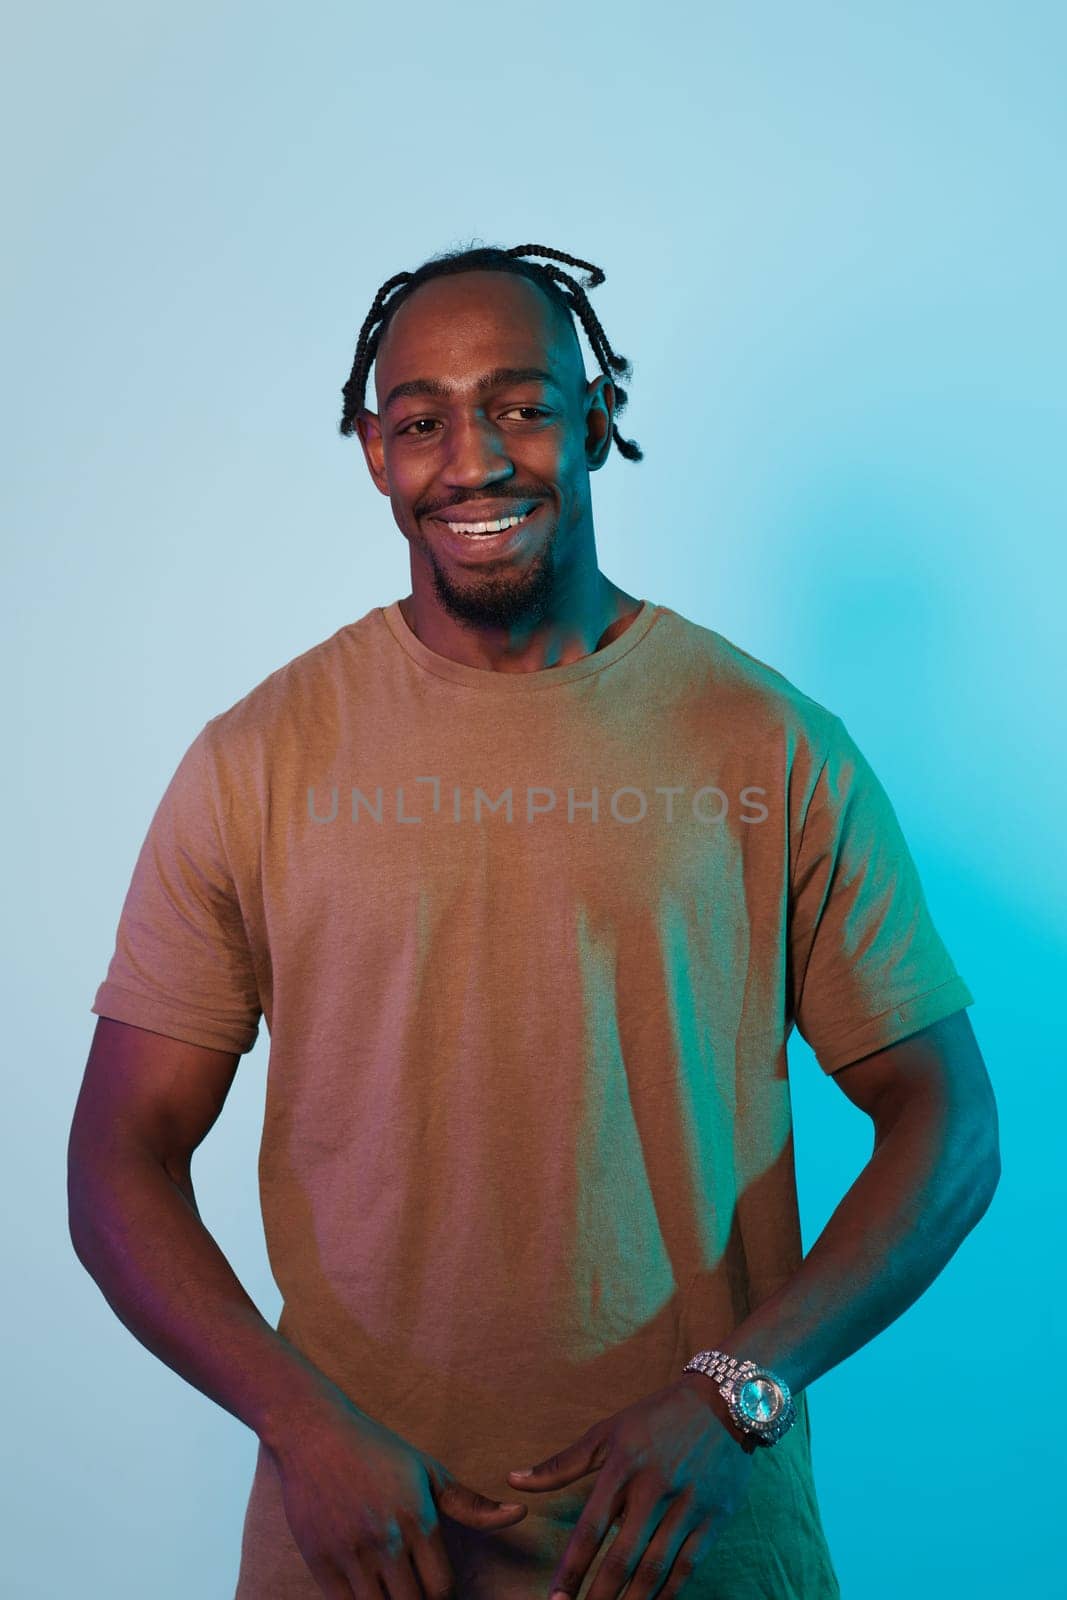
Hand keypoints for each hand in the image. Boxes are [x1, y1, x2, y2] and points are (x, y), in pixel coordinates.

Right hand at [265, 1379, 527, 1597]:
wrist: (315, 1434)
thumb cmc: (376, 1451)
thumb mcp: (426, 1470)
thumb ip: (470, 1503)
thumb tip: (519, 1514)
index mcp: (417, 1518)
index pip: (441, 1587)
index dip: (443, 1596)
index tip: (436, 1590)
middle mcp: (386, 1540)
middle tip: (416, 1589)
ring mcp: (351, 1554)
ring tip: (393, 1589)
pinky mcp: (320, 1562)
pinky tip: (366, 1591)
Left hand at [506, 1375, 756, 1599]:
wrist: (724, 1402)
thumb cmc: (656, 1417)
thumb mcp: (607, 1432)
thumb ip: (561, 1463)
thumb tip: (513, 1480)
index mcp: (624, 1465)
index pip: (592, 1527)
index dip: (572, 1567)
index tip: (555, 1598)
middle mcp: (655, 1487)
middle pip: (622, 1555)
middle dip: (599, 1594)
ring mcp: (687, 1504)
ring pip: (655, 1567)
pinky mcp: (714, 1516)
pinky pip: (688, 1565)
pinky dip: (669, 1593)